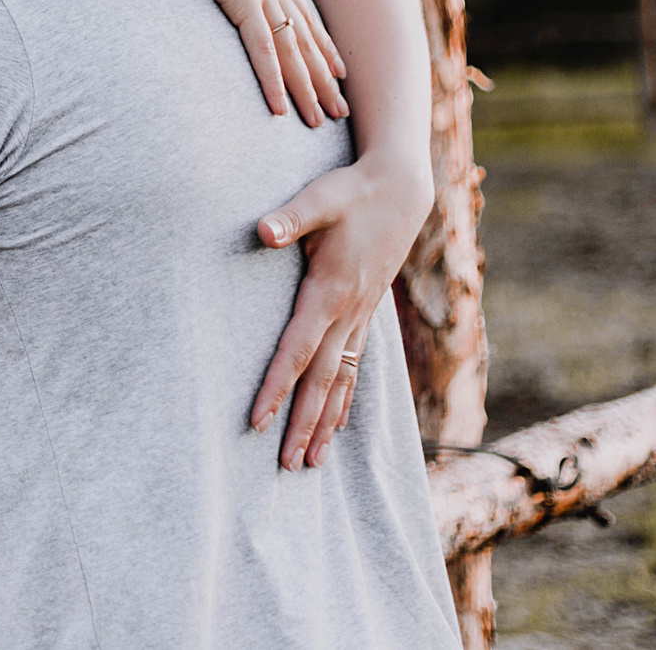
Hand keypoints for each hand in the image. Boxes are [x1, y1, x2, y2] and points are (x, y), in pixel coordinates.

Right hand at [178, 0, 345, 125]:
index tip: (340, 69)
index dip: (323, 45)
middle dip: (325, 79)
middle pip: (308, 43)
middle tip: (343, 110)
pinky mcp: (243, 4)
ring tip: (320, 121)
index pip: (305, 16)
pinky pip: (263, 53)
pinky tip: (281, 109)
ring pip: (293, 56)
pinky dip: (274, 83)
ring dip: (307, 91)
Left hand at [247, 152, 433, 468]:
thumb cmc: (351, 191)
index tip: (255, 421)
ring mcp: (361, 317)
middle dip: (302, 424)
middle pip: (321, 381)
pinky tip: (337, 422)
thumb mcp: (319, 198)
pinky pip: (355, 366)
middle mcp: (348, 313)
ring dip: (326, 422)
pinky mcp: (367, 313)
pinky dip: (345, 397)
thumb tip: (261, 230)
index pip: (297, 351)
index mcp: (330, 292)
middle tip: (285, 467)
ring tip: (311, 462)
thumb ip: (291, 217)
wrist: (400, 189)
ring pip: (341, 381)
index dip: (276, 388)